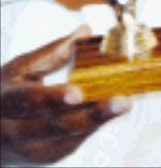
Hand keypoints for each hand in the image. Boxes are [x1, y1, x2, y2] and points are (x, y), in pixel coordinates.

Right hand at [1, 25, 130, 164]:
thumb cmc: (7, 92)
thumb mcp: (21, 68)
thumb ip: (52, 53)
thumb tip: (86, 31)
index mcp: (4, 101)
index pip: (27, 101)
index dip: (52, 98)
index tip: (78, 92)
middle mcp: (12, 131)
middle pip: (52, 127)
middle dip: (89, 115)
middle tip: (120, 101)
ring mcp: (27, 150)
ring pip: (66, 139)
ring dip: (97, 121)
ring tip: (123, 103)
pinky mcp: (43, 157)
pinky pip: (70, 144)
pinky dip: (91, 128)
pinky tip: (110, 112)